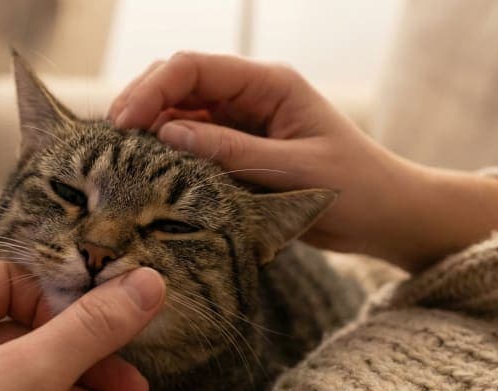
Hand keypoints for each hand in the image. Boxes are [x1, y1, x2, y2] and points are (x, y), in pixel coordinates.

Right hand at [109, 52, 497, 270]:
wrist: (387, 215)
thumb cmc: (355, 189)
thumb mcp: (293, 171)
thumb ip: (231, 151)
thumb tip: (168, 132)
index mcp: (270, 84)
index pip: (195, 67)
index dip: (152, 89)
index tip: (123, 123)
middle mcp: (251, 95)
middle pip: (178, 81)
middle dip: (141, 103)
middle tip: (110, 142)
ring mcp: (242, 120)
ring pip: (179, 111)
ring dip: (149, 129)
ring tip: (120, 158)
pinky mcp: (238, 148)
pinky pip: (191, 142)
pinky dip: (166, 153)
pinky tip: (148, 172)